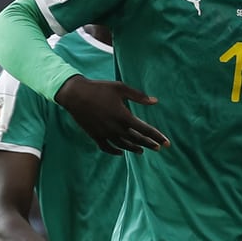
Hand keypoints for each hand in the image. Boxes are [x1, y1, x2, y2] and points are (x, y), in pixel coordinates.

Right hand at [53, 75, 168, 154]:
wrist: (74, 94)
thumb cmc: (99, 88)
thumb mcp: (120, 88)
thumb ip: (139, 96)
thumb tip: (155, 101)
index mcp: (124, 116)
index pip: (146, 130)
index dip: (157, 137)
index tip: (167, 143)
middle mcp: (116, 127)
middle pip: (136, 140)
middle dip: (149, 144)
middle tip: (159, 148)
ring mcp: (104, 133)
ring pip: (123, 145)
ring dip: (133, 148)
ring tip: (141, 151)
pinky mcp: (94, 135)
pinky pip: (106, 147)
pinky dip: (114, 151)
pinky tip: (120, 152)